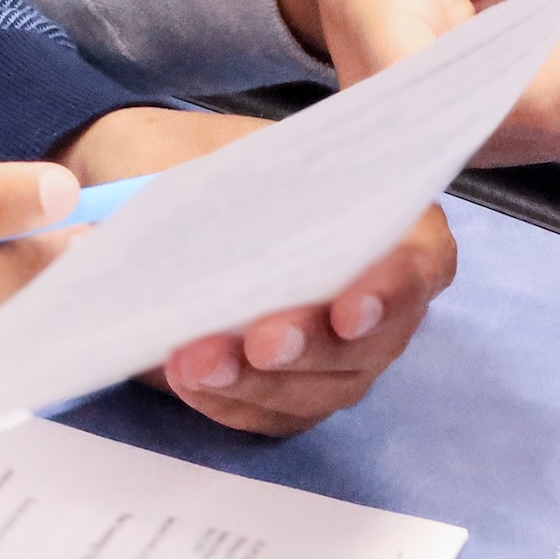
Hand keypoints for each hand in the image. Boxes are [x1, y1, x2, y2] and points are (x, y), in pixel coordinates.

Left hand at [56, 106, 453, 434]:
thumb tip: (141, 225)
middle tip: (259, 345)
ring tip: (195, 366)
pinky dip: (230, 401)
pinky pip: (273, 412)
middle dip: (307, 348)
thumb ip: (190, 176)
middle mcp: (376, 294)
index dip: (390, 291)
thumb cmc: (190, 156)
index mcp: (379, 216)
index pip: (418, 262)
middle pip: (367, 344)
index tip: (346, 312)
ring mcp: (340, 351)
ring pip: (320, 388)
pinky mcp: (293, 389)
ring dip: (258, 384)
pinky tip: (188, 382)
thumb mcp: (187, 146)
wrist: (149, 186)